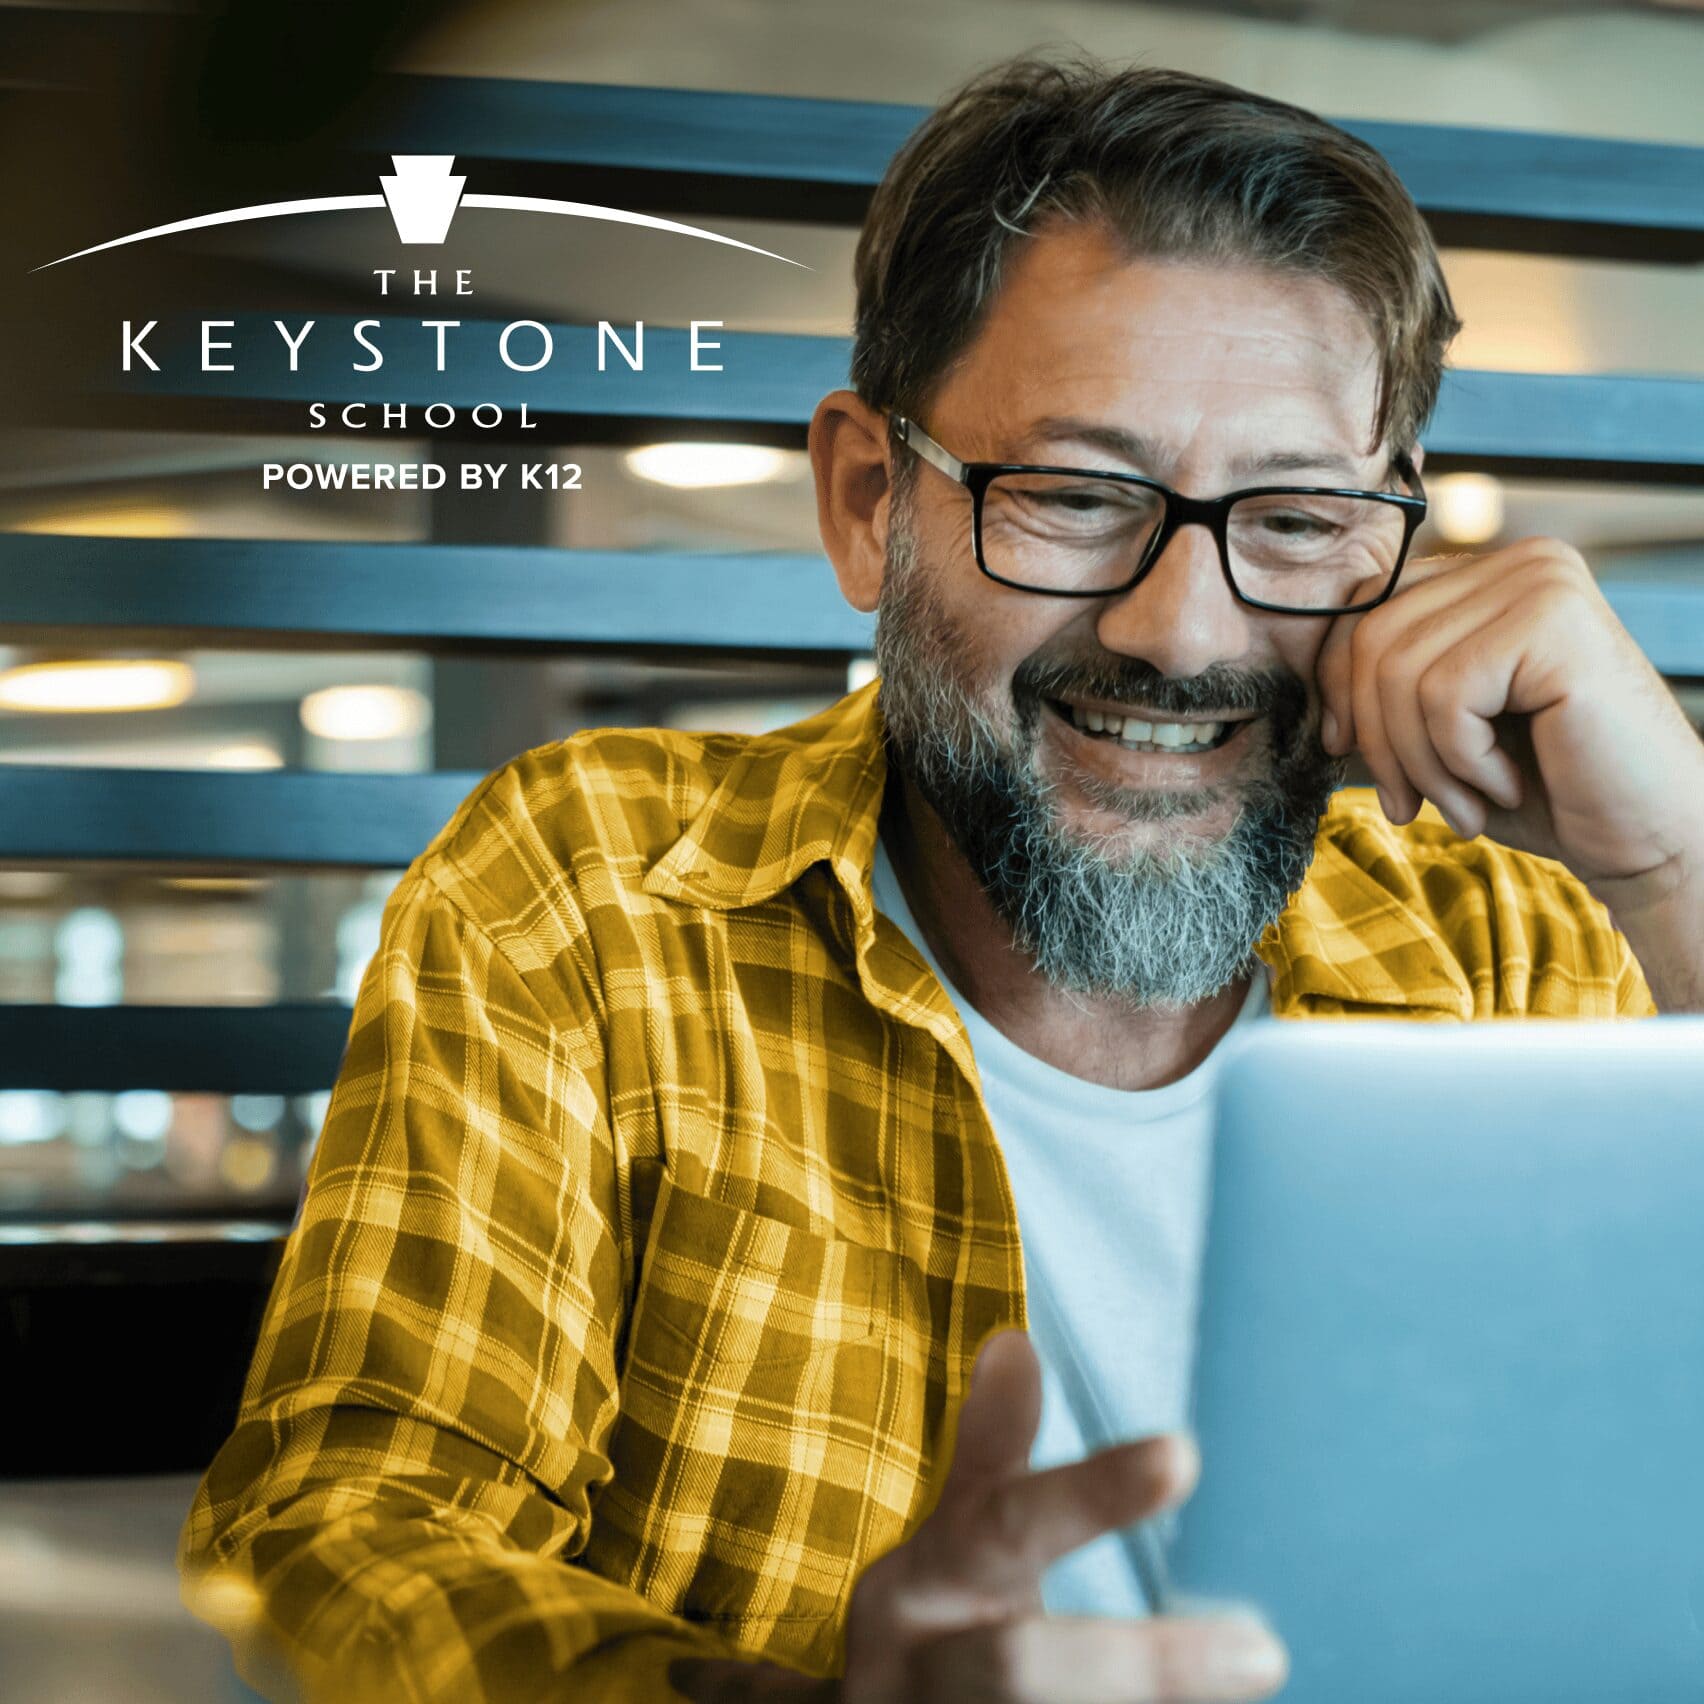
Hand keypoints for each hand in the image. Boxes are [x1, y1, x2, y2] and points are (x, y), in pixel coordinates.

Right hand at [672, 1332, 1284, 1703]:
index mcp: (914, 1595)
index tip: (1182, 1453)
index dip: (1092, 1494)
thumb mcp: (948, 1551)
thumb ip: (989, 1460)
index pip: (1006, 1528)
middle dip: (1141, 1663)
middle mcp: (922, 1678)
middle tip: (1265, 1653)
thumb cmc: (935, 1641)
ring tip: (1258, 1673)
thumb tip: (1015, 1345)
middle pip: (1020, 1668)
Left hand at [1315, 539, 1703, 896]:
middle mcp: (1520, 561)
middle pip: (1372, 638)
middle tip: (1406, 803)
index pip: (1366, 607)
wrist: (1648, 839)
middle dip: (1373, 737)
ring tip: (1463, 804)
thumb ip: (1385, 692)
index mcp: (1491, 574)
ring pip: (1400, 673)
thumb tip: (1312, 694)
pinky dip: (1458, 763)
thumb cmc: (1546, 789)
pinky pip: (1444, 696)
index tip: (1343, 751)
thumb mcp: (1442, 731)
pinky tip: (1504, 787)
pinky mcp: (1554, 624)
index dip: (1336, 685)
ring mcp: (1541, 584)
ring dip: (1418, 763)